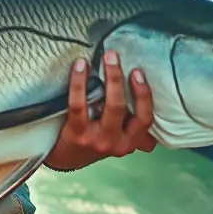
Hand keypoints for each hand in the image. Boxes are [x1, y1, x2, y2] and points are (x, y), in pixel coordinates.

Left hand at [44, 50, 156, 171]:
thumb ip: (131, 119)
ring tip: (105, 57)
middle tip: (114, 55)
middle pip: (124, 108)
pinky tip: (79, 65)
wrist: (67, 158)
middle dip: (120, 78)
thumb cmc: (96, 138)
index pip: (145, 119)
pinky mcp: (77, 134)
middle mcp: (116, 143)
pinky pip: (79, 104)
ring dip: (109, 78)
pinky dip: (79, 81)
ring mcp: (96, 140)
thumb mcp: (118, 135)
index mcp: (130, 141)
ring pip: (108, 106)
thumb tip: (140, 81)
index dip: (144, 95)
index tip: (138, 71)